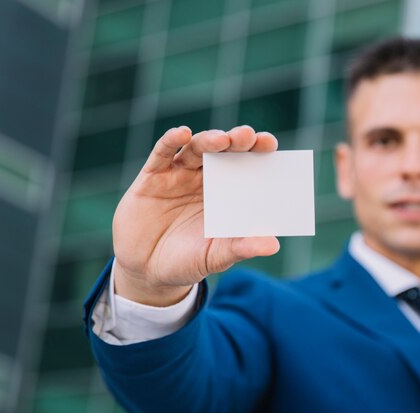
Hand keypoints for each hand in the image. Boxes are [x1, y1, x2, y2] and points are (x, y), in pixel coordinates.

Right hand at [112, 125, 279, 305]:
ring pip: (196, 148)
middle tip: (248, 136)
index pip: (246, 165)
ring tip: (222, 140)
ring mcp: (178, 175)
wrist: (147, 272)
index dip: (258, 151)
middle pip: (223, 150)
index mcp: (227, 192)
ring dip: (209, 140)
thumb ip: (241, 248)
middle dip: (237, 140)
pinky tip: (183, 134)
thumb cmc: (187, 261)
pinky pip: (162, 153)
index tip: (270, 145)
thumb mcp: (215, 257)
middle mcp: (205, 178)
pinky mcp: (152, 177)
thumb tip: (273, 245)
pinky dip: (171, 140)